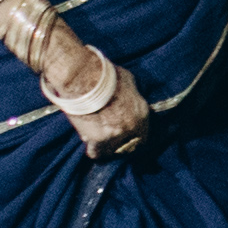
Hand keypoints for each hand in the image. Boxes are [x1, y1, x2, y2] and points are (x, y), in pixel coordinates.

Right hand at [41, 35, 147, 157]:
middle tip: (111, 141)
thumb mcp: (128, 81)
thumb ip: (131, 95)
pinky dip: (92, 151)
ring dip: (106, 148)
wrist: (83, 78)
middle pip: (129, 145)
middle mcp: (132, 126)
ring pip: (113, 151)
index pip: (143, 134)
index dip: (133, 136)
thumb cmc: (104, 75)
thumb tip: (129, 97)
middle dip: (121, 144)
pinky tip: (90, 148)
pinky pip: (96, 153)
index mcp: (142, 113)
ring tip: (99, 145)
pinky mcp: (98, 139)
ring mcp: (116, 135)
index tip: (126, 137)